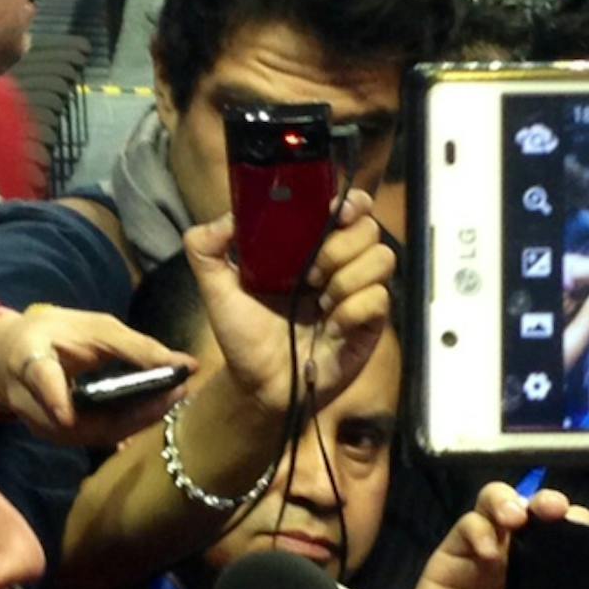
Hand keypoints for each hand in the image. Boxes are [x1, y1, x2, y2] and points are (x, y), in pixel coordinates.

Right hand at [0, 306, 194, 445]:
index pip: (39, 380)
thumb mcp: (92, 327)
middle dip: (129, 413)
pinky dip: (127, 425)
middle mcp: (29, 400)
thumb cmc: (55, 334)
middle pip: (77, 420)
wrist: (12, 357)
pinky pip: (96, 436)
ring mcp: (42, 425)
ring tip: (171, 400)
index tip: (66, 416)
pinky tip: (154, 412)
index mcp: (27, 360)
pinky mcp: (58, 437)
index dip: (52, 399)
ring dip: (135, 421)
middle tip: (174, 393)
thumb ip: (136, 347)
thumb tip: (186, 364)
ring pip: (92, 434)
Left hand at [185, 190, 395, 417]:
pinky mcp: (370, 324)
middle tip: (310, 274)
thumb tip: (227, 218)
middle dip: (339, 246)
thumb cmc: (244, 336)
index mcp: (311, 248)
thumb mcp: (216, 289)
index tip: (335, 209)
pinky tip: (332, 327)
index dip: (350, 202)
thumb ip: (206, 248)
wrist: (258, 386)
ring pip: (382, 259)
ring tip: (320, 303)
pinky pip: (379, 299)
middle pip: (370, 229)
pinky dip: (352, 310)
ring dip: (347, 278)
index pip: (350, 208)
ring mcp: (358, 294)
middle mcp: (341, 265)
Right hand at [409, 484, 588, 588]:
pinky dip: (478, 530)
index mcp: (548, 570)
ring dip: (508, 502)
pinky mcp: (450, 557)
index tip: (583, 526)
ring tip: (515, 518)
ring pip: (496, 504)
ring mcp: (482, 553)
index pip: (567, 533)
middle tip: (553, 510)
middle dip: (546, 502)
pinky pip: (466, 526)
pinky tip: (486, 552)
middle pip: (533, 512)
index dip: (577, 522)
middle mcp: (517, 556)